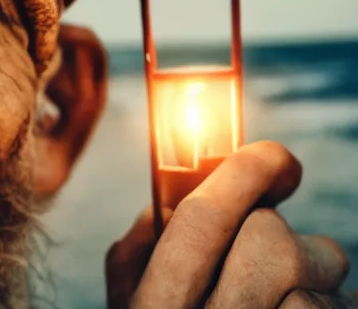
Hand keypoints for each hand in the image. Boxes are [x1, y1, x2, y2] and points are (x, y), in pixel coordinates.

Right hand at [105, 141, 349, 308]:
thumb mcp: (129, 306)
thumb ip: (141, 247)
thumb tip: (185, 192)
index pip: (201, 220)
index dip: (243, 172)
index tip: (274, 159)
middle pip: (270, 240)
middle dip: (275, 230)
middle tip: (267, 248)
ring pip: (321, 274)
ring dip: (310, 276)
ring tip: (280, 302)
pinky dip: (325, 306)